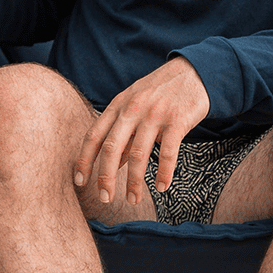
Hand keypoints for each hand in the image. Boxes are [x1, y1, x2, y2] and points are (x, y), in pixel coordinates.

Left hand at [74, 57, 209, 205]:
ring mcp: (155, 114)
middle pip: (111, 147)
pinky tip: (161, 187)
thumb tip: (108, 165)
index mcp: (118, 105)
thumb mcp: (134, 106)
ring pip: (138, 154)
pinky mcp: (178, 121)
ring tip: (133, 200)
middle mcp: (132, 109)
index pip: (93, 136)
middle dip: (105, 177)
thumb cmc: (159, 94)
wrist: (193, 73)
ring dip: (134, 182)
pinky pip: (168, 153)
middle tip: (105, 199)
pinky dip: (163, 173)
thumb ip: (121, 133)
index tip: (79, 182)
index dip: (84, 160)